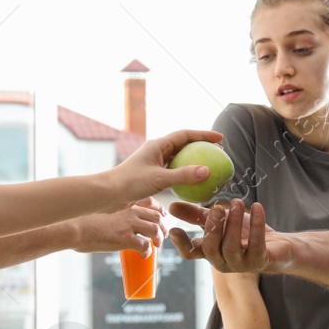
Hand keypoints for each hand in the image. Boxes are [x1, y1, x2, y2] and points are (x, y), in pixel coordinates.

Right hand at [72, 199, 162, 253]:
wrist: (76, 228)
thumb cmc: (84, 222)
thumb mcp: (105, 213)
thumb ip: (116, 216)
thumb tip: (117, 226)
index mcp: (125, 205)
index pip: (151, 203)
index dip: (159, 211)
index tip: (161, 218)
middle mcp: (130, 212)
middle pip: (157, 217)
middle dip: (162, 227)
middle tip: (161, 236)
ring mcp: (129, 225)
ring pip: (155, 230)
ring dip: (158, 239)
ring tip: (156, 246)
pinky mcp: (126, 238)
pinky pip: (145, 245)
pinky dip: (147, 252)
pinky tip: (143, 256)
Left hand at [108, 129, 223, 206]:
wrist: (108, 194)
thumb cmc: (131, 183)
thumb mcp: (160, 179)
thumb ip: (184, 175)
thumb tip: (207, 171)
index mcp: (157, 145)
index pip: (185, 135)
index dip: (204, 135)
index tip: (220, 139)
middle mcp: (156, 151)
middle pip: (183, 144)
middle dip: (201, 147)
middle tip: (218, 153)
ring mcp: (153, 163)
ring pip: (178, 158)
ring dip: (193, 161)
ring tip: (209, 167)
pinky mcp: (151, 175)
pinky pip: (173, 172)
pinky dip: (184, 175)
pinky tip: (194, 185)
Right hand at [167, 199, 294, 273]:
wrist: (279, 246)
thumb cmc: (247, 233)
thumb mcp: (222, 220)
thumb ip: (198, 215)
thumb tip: (172, 207)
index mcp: (211, 252)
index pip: (191, 254)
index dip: (182, 244)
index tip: (174, 228)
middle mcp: (223, 261)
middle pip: (210, 248)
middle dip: (212, 226)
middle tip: (217, 207)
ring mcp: (241, 264)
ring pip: (231, 246)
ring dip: (234, 223)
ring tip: (237, 202)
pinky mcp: (260, 261)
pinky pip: (256, 244)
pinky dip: (257, 224)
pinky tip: (257, 207)